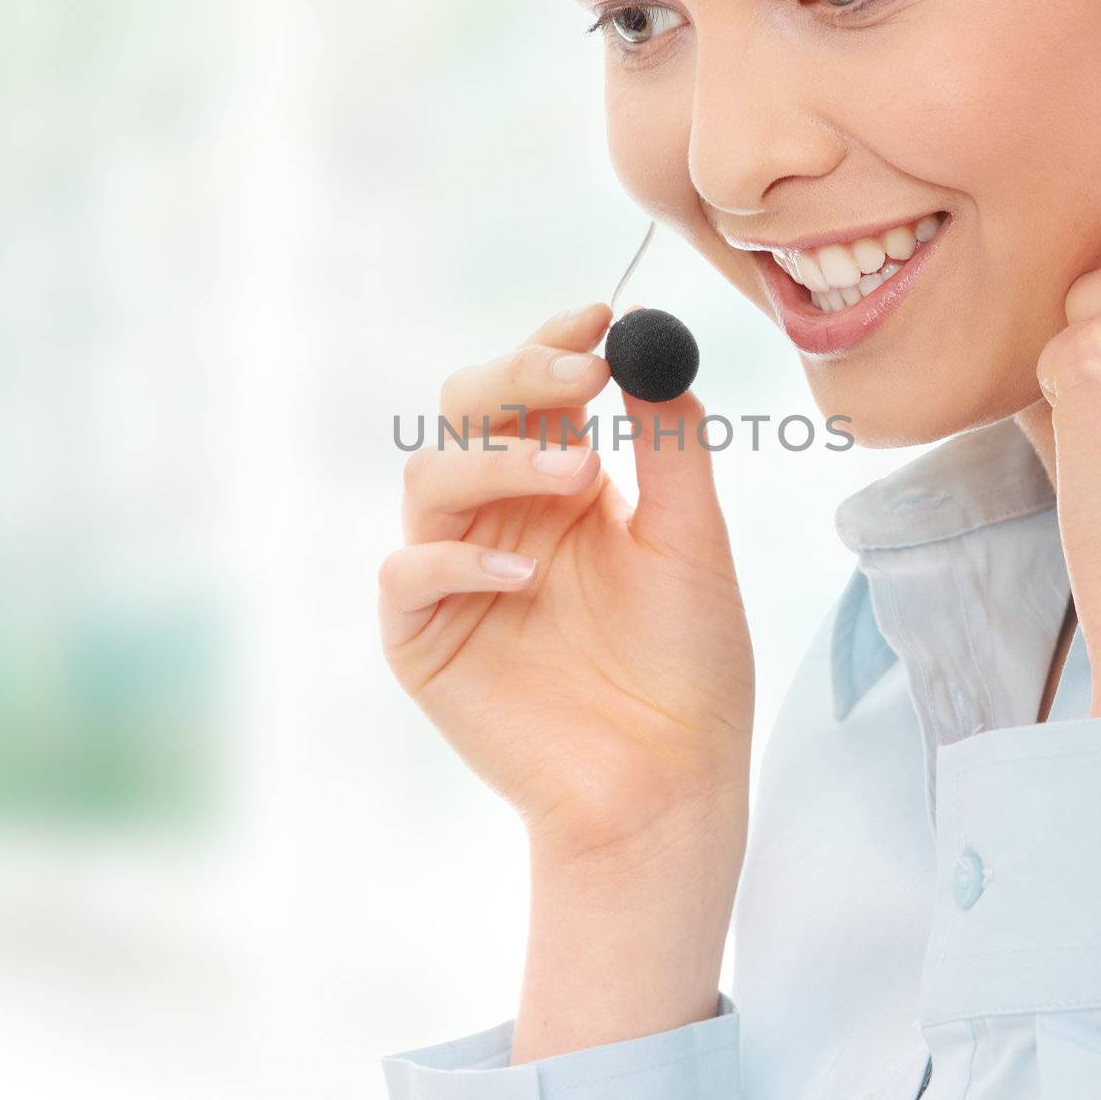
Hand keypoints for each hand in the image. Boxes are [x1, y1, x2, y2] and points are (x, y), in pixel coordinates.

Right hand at [378, 301, 754, 875]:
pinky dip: (457, 562)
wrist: (669, 781)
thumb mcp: (691, 540)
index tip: (599, 319)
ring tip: (580, 475)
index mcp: (561, 483)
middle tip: (579, 372)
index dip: (555, 344)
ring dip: (499, 459)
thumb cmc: (688, 663)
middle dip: (516, 377)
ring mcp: (458, 573)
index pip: (535, 389)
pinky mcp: (425, 638)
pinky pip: (409, 575)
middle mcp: (501, 515)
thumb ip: (671, 446)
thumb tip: (655, 347)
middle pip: (465, 411)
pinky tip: (525, 574)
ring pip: (429, 477)